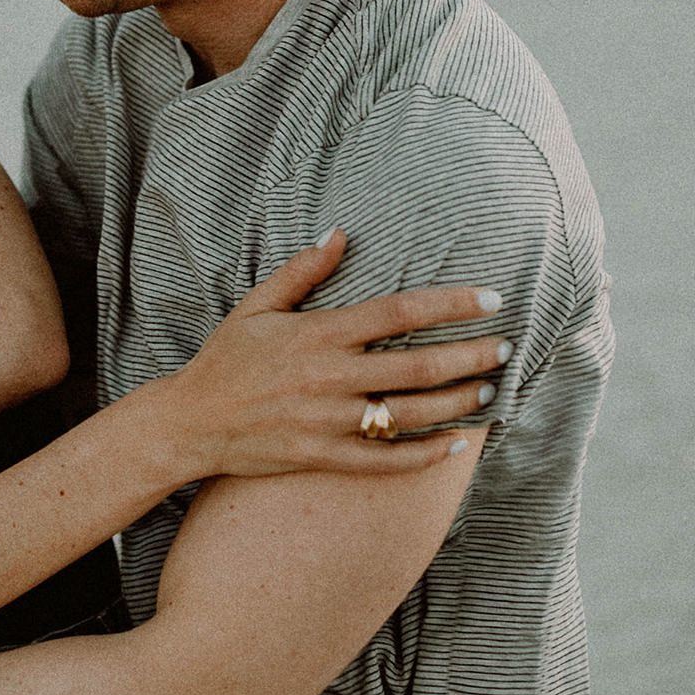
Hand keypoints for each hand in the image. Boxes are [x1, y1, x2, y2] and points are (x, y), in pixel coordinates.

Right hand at [156, 231, 510, 477]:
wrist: (189, 423)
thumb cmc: (224, 360)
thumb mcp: (256, 306)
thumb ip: (302, 271)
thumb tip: (340, 234)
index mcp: (318, 334)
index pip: (398, 312)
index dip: (450, 304)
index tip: (491, 299)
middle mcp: (329, 377)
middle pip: (417, 365)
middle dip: (471, 356)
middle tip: (505, 348)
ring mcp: (328, 421)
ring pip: (410, 414)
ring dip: (458, 402)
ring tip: (490, 390)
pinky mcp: (322, 456)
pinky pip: (385, 460)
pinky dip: (425, 455)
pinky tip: (456, 445)